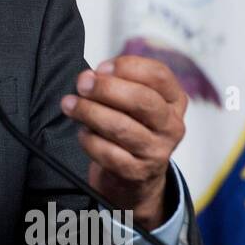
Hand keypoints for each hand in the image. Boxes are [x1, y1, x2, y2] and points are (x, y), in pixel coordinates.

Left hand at [58, 55, 186, 231]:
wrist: (136, 177)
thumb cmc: (132, 128)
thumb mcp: (135, 102)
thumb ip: (119, 83)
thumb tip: (92, 76)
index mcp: (174, 101)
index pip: (159, 75)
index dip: (128, 66)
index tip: (102, 67)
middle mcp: (171, 125)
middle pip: (142, 100)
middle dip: (106, 88)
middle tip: (82, 84)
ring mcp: (156, 151)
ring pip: (121, 126)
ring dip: (89, 112)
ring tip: (70, 104)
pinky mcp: (137, 172)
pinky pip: (107, 152)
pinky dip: (89, 139)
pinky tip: (83, 132)